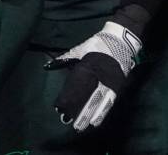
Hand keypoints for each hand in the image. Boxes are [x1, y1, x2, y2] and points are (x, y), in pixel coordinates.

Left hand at [45, 17, 142, 131]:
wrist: (120, 41)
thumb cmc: (96, 45)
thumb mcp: (78, 50)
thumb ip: (64, 59)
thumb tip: (48, 66)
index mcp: (85, 68)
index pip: (74, 87)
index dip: (67, 99)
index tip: (59, 108)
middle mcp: (96, 78)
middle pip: (85, 98)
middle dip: (76, 111)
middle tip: (68, 122)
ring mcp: (108, 83)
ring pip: (97, 103)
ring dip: (88, 115)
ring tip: (80, 126)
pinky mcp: (117, 86)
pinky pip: (109, 102)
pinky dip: (102, 113)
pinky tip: (96, 122)